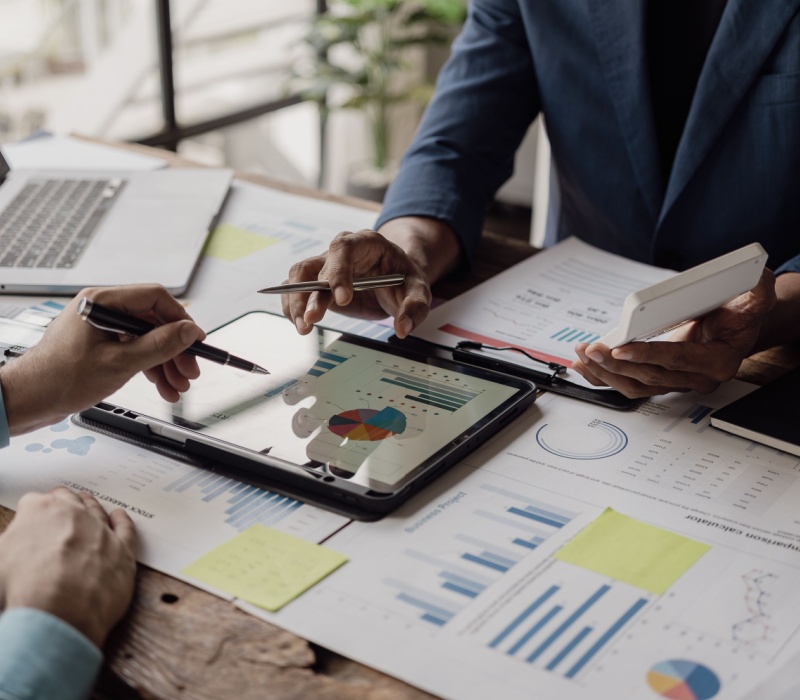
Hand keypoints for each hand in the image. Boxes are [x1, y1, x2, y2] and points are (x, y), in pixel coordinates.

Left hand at [0, 283, 205, 435]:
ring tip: (177, 384)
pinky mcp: (100, 345)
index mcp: (101, 302)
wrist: (28, 400)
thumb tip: (187, 331)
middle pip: (153, 321)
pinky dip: (150, 367)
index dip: (180, 319)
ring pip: (146, 339)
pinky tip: (162, 385)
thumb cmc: (58, 379)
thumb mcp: (120, 363)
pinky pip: (134, 350)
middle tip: (190, 369)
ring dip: (165, 363)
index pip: (155, 298)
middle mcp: (101, 310)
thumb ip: (159, 345)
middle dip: (175, 349)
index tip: (196, 339)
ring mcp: (101, 328)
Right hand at [0, 487, 137, 647]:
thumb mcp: (0, 560)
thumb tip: (15, 544)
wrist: (59, 612)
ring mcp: (100, 529)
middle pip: (68, 500)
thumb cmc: (25, 589)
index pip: (34, 502)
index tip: (32, 518)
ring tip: (87, 504)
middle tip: (61, 506)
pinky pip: (125, 529)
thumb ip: (11, 544)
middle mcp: (73, 514)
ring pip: (96, 511)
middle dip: (63, 503)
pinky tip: (119, 517)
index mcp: (40, 511)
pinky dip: (123, 521)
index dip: (32, 513)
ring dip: (90, 507)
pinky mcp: (122, 548)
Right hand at [282, 217, 460, 338]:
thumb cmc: (405, 279)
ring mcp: (326, 266)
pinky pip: (296, 289)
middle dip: (311, 294)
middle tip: (312, 318)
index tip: (342, 299)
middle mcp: (341, 251)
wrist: (396, 279)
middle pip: (316, 265)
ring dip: (296, 301)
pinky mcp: (318, 282)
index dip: (338, 272)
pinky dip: (292, 305)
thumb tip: (403, 327)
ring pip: (300, 276)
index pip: (344, 249)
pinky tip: (298, 322)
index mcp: (366, 243)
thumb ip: (415, 307)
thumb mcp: (419, 290)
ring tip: (303, 326)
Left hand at [571, 269, 777, 397]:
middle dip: (616, 365)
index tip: (620, 349)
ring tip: (582, 356)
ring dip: (605, 374)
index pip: (677, 361)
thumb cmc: (741, 314)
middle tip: (591, 350)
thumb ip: (757, 294)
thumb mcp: (755, 300)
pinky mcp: (660, 379)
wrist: (738, 328)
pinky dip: (604, 377)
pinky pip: (629, 384)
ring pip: (635, 386)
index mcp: (717, 362)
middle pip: (649, 377)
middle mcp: (695, 378)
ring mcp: (676, 381)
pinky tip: (583, 367)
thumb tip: (757, 280)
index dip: (648, 356)